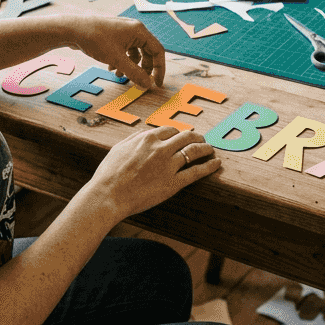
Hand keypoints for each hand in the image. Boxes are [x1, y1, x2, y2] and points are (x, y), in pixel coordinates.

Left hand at [64, 15, 165, 89]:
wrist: (73, 29)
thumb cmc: (95, 39)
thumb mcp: (117, 59)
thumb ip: (134, 73)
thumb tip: (147, 84)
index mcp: (139, 31)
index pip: (157, 51)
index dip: (159, 68)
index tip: (156, 83)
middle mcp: (133, 30)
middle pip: (147, 52)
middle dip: (143, 68)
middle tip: (139, 81)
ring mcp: (123, 32)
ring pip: (134, 53)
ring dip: (130, 66)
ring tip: (119, 76)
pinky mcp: (114, 36)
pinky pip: (124, 51)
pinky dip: (121, 61)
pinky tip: (111, 68)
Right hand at [82, 126, 219, 221]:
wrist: (108, 195)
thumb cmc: (109, 174)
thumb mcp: (118, 148)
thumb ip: (133, 139)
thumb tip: (144, 134)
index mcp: (147, 139)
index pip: (170, 130)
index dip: (178, 133)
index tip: (182, 136)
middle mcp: (161, 148)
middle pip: (186, 137)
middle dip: (196, 137)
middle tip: (201, 140)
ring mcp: (169, 165)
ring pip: (194, 151)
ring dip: (205, 148)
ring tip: (211, 149)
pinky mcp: (173, 183)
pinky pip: (196, 172)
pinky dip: (209, 166)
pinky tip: (215, 163)